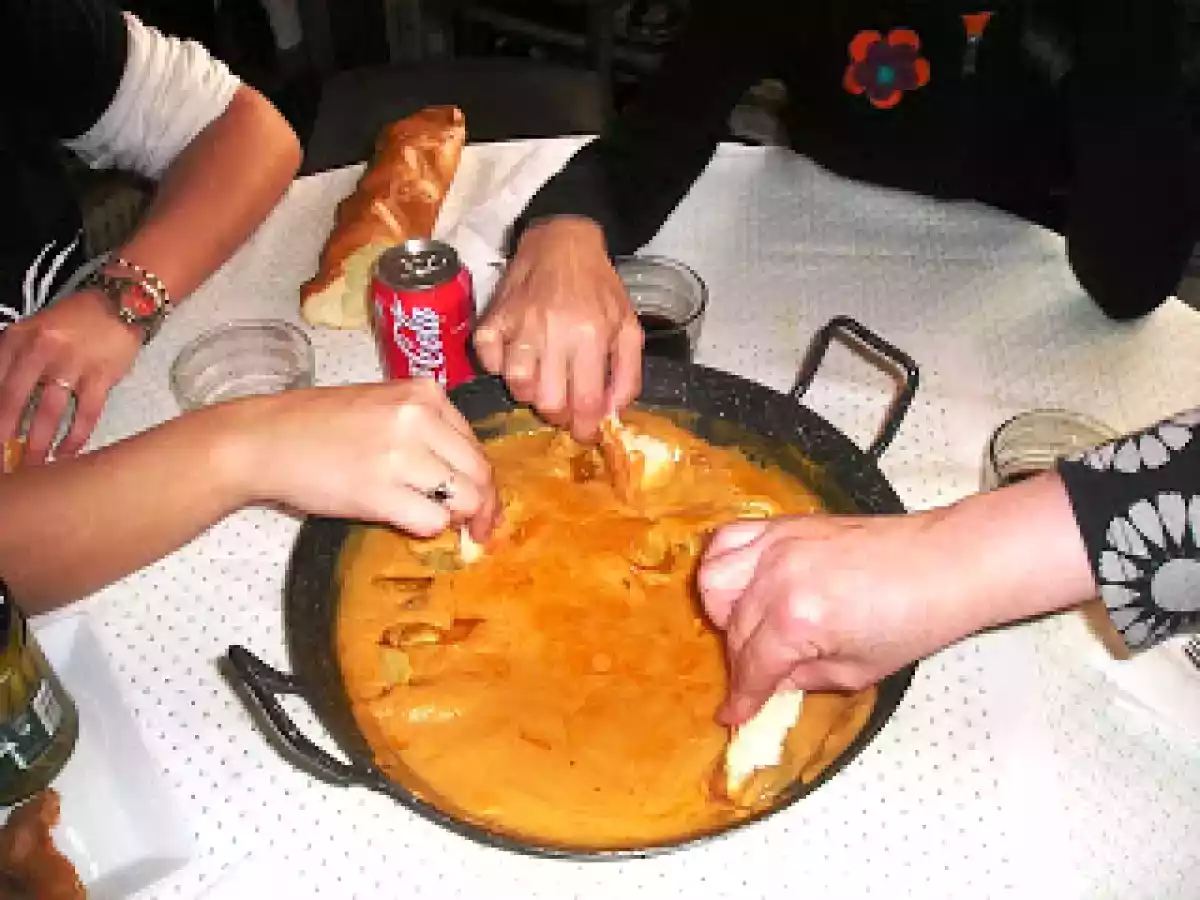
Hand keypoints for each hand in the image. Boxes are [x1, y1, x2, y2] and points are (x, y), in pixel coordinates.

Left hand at [0, 290, 140, 463]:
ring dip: (38, 444)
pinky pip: (86, 413)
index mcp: (17, 338)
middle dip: (4, 435)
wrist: (121, 304)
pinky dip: (76, 437)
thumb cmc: (75, 321)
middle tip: (2, 463)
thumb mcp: (33, 332)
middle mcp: (40, 349)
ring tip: (33, 465)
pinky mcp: (101, 375)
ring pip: (49, 412)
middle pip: (14, 400)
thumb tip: (5, 404)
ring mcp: (72, 363)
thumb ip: (14, 360)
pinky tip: (67, 453)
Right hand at [238, 379, 498, 540]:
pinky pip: (432, 521)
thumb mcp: (381, 405)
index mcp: (424, 393)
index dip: (482, 480)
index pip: (475, 444)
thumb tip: (462, 477)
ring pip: (464, 499)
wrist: (263, 440)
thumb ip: (425, 430)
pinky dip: (427, 529)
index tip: (481, 502)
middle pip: (479, 473)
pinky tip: (407, 523)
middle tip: (478, 530)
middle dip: (484, 508)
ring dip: (457, 520)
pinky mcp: (379, 491)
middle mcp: (419, 417)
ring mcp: (400, 453)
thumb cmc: (317, 426)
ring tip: (440, 525)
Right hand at [474, 217, 642, 441]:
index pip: (583, 401)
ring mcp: (517, 325)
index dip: (585, 428)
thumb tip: (612, 414)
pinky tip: (517, 361)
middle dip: (559, 415)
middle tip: (566, 408)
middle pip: (547, 401)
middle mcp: (552, 332)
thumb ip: (627, 374)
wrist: (562, 242)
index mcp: (590, 334)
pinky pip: (488, 362)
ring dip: (531, 394)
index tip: (586, 434)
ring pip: (516, 386)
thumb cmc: (599, 287)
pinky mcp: (492, 319)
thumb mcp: (628, 326)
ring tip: (544, 383)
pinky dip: (500, 369)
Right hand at [698, 474, 1096, 724]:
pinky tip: (743, 584)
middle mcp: (776, 578)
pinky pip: (728, 542)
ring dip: (725, 611)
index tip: (732, 714)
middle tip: (761, 675)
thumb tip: (767, 683)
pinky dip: (724, 565)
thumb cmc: (912, 622)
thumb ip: (800, 679)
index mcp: (797, 620)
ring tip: (752, 625)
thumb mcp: (856, 673)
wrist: (944, 564)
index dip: (741, 698)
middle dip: (742, 661)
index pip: (752, 667)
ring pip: (715, 581)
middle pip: (733, 629)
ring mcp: (776, 544)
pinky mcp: (782, 525)